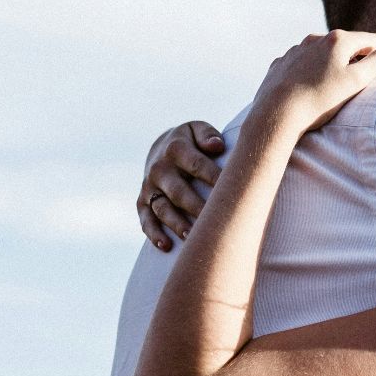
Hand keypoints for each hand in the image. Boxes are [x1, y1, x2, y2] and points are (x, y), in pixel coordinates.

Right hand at [139, 121, 224, 250]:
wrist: (160, 148)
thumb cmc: (190, 142)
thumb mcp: (197, 129)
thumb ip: (207, 135)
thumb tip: (217, 146)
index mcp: (176, 149)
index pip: (197, 165)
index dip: (215, 178)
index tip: (233, 192)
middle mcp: (159, 169)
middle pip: (179, 192)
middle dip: (197, 207)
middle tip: (216, 221)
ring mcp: (149, 187)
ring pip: (162, 209)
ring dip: (176, 224)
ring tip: (191, 237)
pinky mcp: (142, 202)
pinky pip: (146, 220)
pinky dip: (153, 234)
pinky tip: (166, 246)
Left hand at [251, 31, 375, 135]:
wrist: (276, 114)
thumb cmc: (320, 99)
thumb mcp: (356, 81)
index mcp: (338, 40)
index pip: (372, 40)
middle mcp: (315, 38)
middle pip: (346, 45)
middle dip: (355, 60)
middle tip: (356, 85)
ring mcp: (296, 50)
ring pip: (322, 53)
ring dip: (331, 65)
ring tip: (330, 90)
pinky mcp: (281, 63)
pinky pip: (302, 63)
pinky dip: (310, 72)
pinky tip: (308, 89)